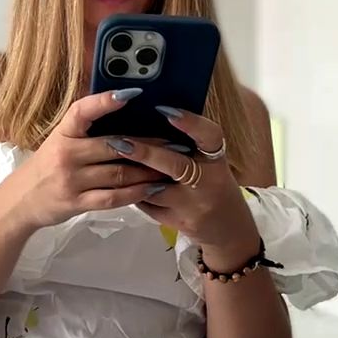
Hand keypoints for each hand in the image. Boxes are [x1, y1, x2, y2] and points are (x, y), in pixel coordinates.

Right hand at [6, 89, 166, 231]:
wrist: (21, 201)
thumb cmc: (46, 167)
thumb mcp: (59, 142)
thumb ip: (86, 132)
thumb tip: (124, 115)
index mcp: (62, 134)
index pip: (82, 111)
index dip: (105, 100)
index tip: (132, 93)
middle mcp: (66, 154)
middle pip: (113, 145)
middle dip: (148, 145)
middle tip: (175, 142)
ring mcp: (71, 179)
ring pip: (119, 173)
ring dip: (148, 170)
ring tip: (171, 167)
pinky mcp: (77, 202)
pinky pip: (113, 197)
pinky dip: (136, 193)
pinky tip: (153, 188)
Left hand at [108, 106, 259, 263]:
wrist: (228, 229)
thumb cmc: (212, 184)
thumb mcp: (209, 162)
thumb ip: (188, 144)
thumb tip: (151, 116)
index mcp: (216, 160)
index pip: (210, 136)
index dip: (189, 122)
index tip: (164, 109)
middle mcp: (208, 182)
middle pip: (175, 165)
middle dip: (145, 153)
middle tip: (119, 141)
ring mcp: (193, 205)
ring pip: (154, 189)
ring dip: (131, 176)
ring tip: (108, 163)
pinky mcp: (178, 222)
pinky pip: (148, 205)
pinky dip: (133, 193)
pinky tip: (120, 185)